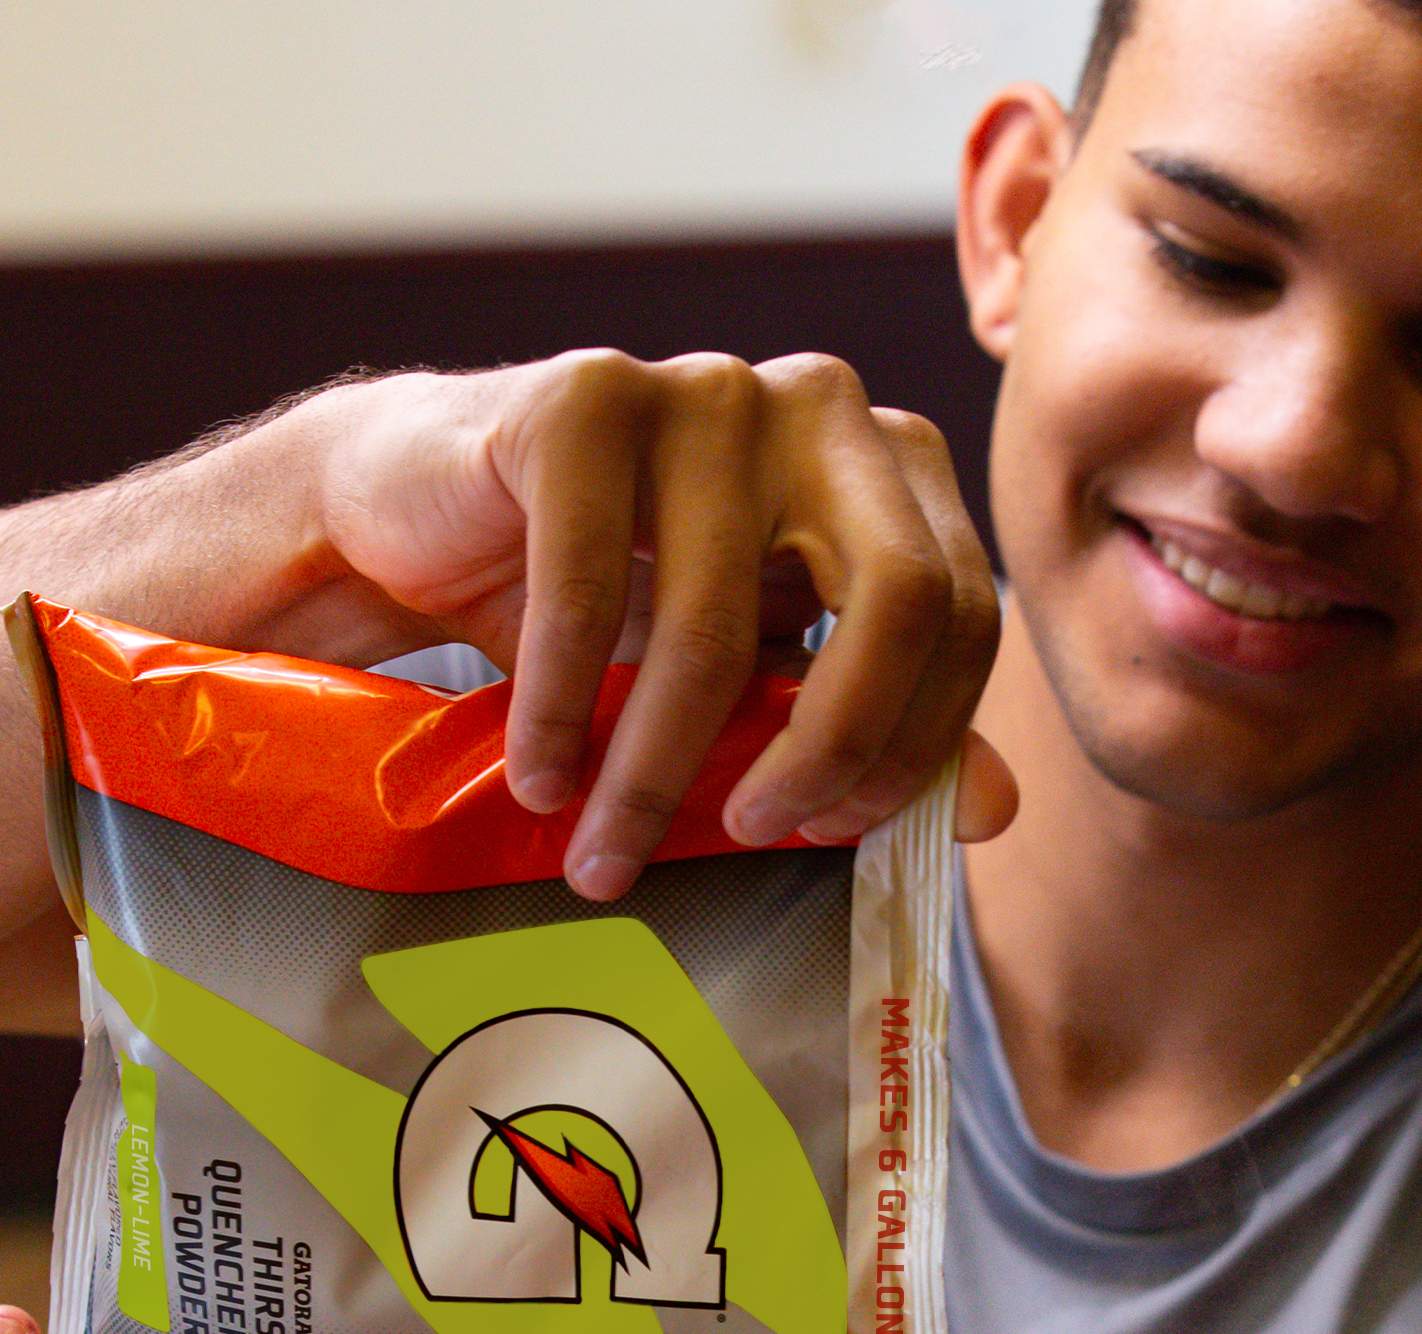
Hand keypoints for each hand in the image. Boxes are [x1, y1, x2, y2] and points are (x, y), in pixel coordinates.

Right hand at [296, 353, 1014, 899]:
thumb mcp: (758, 680)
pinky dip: (562, 712)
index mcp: (889, 469)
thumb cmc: (610, 606)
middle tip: (754, 836)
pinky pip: (591, 592)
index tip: (828, 834)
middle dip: (831, 750)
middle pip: (898, 598)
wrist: (427, 517)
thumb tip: (994, 810)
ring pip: (720, 624)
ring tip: (602, 857)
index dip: (911, 745)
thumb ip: (878, 730)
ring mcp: (709, 389)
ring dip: (654, 774)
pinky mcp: (587, 398)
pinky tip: (542, 780)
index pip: (963, 616)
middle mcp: (822, 408)